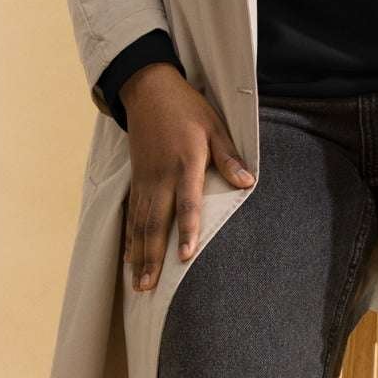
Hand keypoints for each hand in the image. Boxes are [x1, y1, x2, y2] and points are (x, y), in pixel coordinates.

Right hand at [120, 63, 255, 291]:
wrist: (149, 90)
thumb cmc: (187, 108)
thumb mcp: (215, 127)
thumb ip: (228, 157)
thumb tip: (248, 183)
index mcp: (185, 164)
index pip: (186, 204)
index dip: (186, 231)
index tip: (185, 257)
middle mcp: (161, 177)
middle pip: (155, 223)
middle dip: (152, 258)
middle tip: (149, 288)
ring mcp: (145, 180)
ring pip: (140, 224)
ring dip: (139, 255)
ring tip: (138, 283)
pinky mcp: (136, 179)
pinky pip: (131, 214)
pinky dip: (130, 238)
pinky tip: (129, 258)